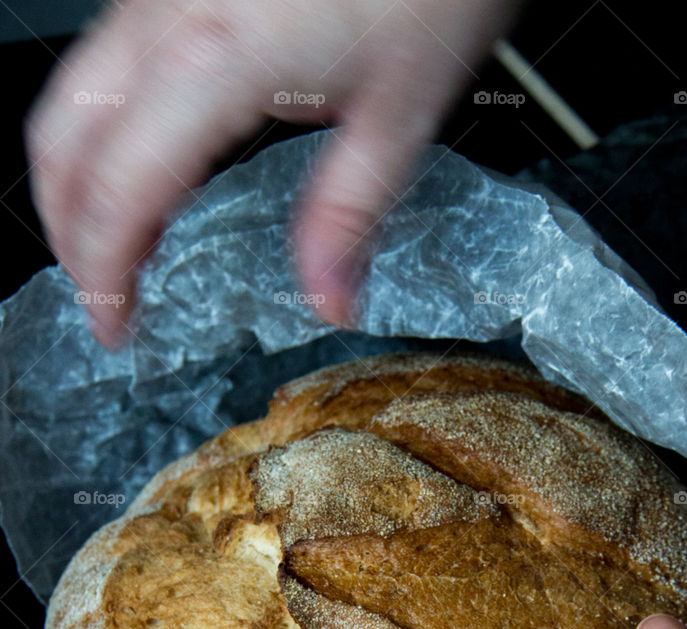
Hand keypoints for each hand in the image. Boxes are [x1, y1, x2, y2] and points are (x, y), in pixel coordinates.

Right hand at [24, 0, 517, 345]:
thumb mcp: (404, 108)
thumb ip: (350, 214)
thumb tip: (328, 298)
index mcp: (214, 59)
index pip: (119, 193)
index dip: (103, 272)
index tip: (114, 323)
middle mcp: (166, 13)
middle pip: (64, 138)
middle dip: (67, 230)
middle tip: (101, 294)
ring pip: (70, 92)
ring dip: (72, 177)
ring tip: (113, 243)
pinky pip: (103, 59)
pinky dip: (99, 127)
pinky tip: (141, 163)